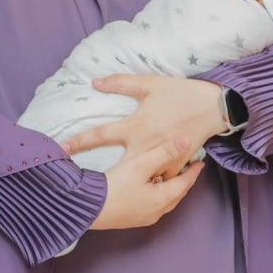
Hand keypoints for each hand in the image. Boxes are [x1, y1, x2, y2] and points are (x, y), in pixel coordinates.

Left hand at [62, 74, 224, 179]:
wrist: (211, 106)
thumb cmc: (178, 92)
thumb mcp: (149, 83)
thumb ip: (121, 82)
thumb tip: (95, 81)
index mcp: (136, 125)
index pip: (101, 134)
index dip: (79, 141)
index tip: (61, 149)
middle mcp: (145, 145)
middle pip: (116, 165)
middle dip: (99, 175)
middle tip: (78, 183)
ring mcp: (161, 158)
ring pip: (140, 177)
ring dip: (127, 182)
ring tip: (109, 191)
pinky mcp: (176, 165)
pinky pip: (160, 179)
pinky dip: (152, 182)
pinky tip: (142, 188)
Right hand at [89, 136, 205, 229]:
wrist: (89, 207)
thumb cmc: (116, 186)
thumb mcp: (141, 164)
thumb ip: (164, 152)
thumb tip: (185, 141)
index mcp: (162, 199)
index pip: (184, 183)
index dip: (193, 171)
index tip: (200, 162)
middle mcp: (156, 212)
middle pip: (176, 194)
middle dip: (183, 180)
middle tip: (188, 167)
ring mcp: (143, 217)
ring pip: (165, 200)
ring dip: (171, 188)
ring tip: (172, 175)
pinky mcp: (132, 218)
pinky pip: (153, 204)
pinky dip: (158, 193)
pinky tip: (151, 186)